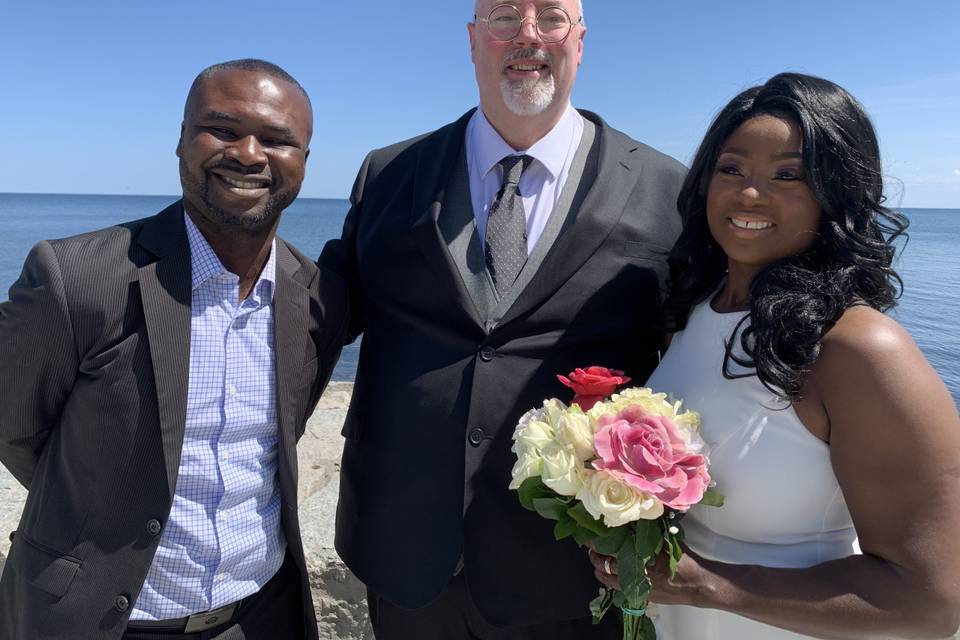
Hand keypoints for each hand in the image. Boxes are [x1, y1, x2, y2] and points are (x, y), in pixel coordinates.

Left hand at [588, 542, 711, 607]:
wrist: (695, 584)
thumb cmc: (683, 559)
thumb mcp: (665, 540)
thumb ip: (648, 531)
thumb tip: (634, 518)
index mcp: (638, 553)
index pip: (609, 546)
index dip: (596, 541)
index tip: (589, 535)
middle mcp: (633, 570)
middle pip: (604, 563)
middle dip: (594, 555)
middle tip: (591, 548)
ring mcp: (635, 584)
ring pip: (606, 578)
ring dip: (599, 569)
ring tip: (596, 562)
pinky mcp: (639, 595)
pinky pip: (617, 589)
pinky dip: (609, 581)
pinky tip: (609, 576)